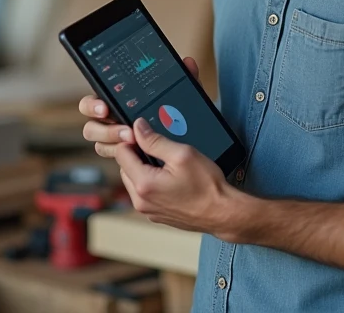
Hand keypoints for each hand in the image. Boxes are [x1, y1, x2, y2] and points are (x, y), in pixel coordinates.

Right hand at [79, 56, 200, 158]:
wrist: (192, 144)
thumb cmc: (181, 114)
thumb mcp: (183, 95)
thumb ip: (184, 78)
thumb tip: (188, 62)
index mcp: (118, 102)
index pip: (93, 101)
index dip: (93, 105)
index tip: (105, 108)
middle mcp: (112, 122)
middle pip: (91, 127)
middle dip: (105, 130)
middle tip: (126, 132)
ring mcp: (118, 142)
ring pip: (100, 145)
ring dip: (115, 144)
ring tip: (134, 142)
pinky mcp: (126, 158)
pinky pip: (116, 160)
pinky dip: (125, 158)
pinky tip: (140, 154)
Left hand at [114, 115, 241, 236]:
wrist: (222, 212)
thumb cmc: (207, 186)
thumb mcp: (182, 154)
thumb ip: (155, 140)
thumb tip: (138, 128)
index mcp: (143, 184)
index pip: (121, 154)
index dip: (132, 140)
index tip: (146, 136)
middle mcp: (141, 201)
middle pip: (125, 168)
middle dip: (137, 156)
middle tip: (160, 149)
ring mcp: (148, 211)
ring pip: (133, 181)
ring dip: (143, 170)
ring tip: (167, 165)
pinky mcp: (156, 215)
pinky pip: (144, 194)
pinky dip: (151, 183)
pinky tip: (170, 179)